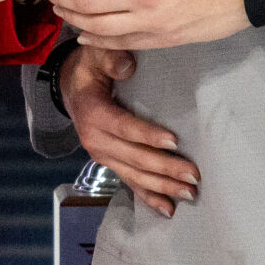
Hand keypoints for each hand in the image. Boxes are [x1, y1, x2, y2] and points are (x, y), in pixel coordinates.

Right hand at [62, 45, 197, 217]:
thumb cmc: (91, 68)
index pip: (124, 127)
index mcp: (93, 113)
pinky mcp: (110, 163)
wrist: (71, 88)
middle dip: (165, 168)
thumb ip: (111, 58)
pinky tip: (167, 210)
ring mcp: (102, 156)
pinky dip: (148, 198)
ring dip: (162, 186)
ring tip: (189, 193)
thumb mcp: (96, 55)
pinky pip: (129, 183)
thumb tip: (128, 65)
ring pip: (135, 175)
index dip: (147, 135)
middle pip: (134, 157)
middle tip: (193, 175)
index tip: (174, 141)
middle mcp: (95, 140)